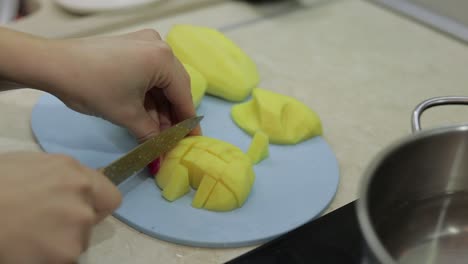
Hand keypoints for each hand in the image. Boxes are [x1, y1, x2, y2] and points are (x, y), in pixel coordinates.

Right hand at [0, 152, 120, 262]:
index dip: (95, 205)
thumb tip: (77, 186)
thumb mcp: (31, 165)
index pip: (110, 197)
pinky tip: (27, 248)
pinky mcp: (65, 254)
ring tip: (29, 235)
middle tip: (44, 223)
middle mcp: (82, 198)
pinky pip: (64, 259)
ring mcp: (76, 228)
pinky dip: (48, 258)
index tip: (82, 209)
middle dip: (73, 223)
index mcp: (74, 173)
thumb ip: (62, 177)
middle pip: (91, 220)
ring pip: (78, 242)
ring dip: (59, 242)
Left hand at [47, 29, 200, 140]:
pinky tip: (146, 116)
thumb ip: (151, 135)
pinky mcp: (132, 47)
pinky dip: (148, 96)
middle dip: (172, 116)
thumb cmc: (93, 87)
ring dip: (160, 108)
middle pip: (174, 87)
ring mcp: (145, 44)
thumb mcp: (127, 115)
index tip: (192, 141)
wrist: (53, 66)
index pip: (183, 96)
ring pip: (161, 82)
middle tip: (171, 140)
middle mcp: (159, 46)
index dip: (187, 122)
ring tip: (156, 133)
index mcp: (163, 59)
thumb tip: (163, 155)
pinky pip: (149, 75)